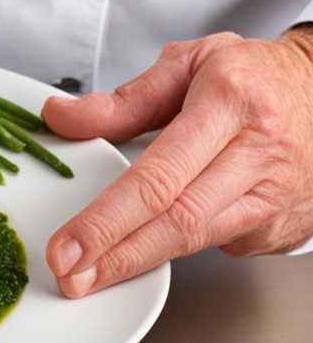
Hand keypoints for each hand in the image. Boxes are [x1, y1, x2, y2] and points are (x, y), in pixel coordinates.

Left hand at [41, 27, 312, 297]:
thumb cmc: (254, 77)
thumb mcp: (188, 64)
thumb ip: (123, 100)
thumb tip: (62, 118)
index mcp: (231, 105)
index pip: (158, 177)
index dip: (107, 220)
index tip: (67, 246)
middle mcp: (260, 156)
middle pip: (178, 222)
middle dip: (116, 257)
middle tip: (69, 277)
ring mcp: (276, 199)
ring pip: (197, 242)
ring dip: (137, 264)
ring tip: (89, 275)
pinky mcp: (280, 228)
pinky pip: (218, 244)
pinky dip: (176, 248)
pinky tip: (147, 244)